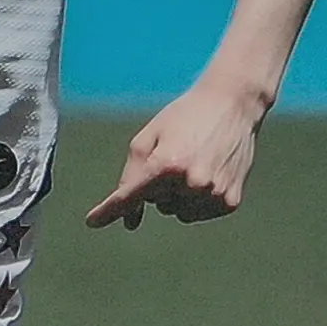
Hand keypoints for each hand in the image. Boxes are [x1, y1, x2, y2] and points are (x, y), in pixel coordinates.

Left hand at [85, 83, 264, 231]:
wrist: (233, 104)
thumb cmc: (185, 117)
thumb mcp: (149, 137)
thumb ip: (131, 177)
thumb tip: (130, 221)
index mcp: (166, 164)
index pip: (130, 196)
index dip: (109, 210)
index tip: (93, 221)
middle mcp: (191, 183)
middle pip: (156, 203)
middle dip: (158, 185)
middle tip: (176, 156)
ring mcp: (213, 194)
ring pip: (177, 213)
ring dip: (178, 195)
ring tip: (193, 163)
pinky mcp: (230, 201)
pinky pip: (199, 214)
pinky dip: (197, 200)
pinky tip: (208, 172)